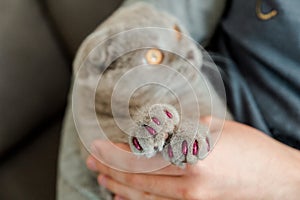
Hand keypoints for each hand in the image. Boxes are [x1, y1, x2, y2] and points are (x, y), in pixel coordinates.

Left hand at [86, 116, 299, 199]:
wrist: (277, 179)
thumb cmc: (250, 148)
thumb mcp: (213, 128)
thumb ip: (180, 130)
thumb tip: (154, 130)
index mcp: (193, 157)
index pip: (141, 156)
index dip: (115, 151)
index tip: (98, 145)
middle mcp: (188, 184)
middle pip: (137, 177)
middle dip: (110, 168)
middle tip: (92, 161)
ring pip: (143, 195)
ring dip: (118, 185)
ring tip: (101, 177)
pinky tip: (122, 197)